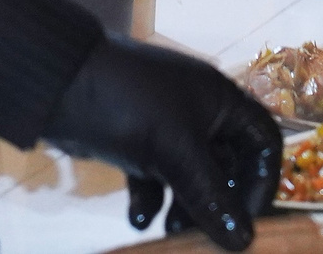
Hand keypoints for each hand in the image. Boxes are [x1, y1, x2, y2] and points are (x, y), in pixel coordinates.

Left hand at [40, 34, 281, 248]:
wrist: (60, 84)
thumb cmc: (131, 107)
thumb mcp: (175, 152)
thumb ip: (211, 196)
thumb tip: (244, 241)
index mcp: (221, 101)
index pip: (263, 144)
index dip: (261, 184)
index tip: (247, 222)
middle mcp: (200, 113)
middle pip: (226, 166)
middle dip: (218, 203)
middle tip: (208, 237)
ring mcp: (167, 128)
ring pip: (191, 176)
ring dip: (184, 208)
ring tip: (169, 233)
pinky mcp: (137, 142)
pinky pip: (156, 178)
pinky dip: (150, 200)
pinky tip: (137, 220)